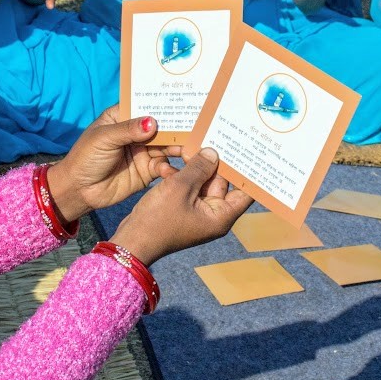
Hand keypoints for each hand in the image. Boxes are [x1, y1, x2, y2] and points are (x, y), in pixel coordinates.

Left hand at [46, 108, 181, 222]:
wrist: (79, 190)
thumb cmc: (85, 158)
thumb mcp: (103, 139)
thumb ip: (128, 130)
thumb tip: (153, 122)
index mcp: (122, 117)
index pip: (146, 106)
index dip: (163, 104)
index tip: (183, 100)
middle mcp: (136, 132)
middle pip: (161, 127)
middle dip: (176, 127)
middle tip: (195, 128)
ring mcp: (143, 151)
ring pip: (166, 146)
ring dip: (177, 147)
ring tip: (189, 149)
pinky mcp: (147, 171)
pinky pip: (163, 166)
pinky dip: (170, 167)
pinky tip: (171, 170)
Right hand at [108, 149, 253, 265]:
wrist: (132, 240)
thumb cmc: (158, 219)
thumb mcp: (180, 187)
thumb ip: (199, 168)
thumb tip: (213, 153)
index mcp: (221, 216)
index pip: (245, 192)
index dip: (247, 172)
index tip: (249, 152)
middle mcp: (213, 215)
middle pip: (221, 182)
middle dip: (212, 162)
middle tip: (209, 139)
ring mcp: (197, 212)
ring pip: (201, 182)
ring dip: (191, 168)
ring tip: (182, 152)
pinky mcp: (182, 208)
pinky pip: (187, 188)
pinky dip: (179, 177)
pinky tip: (164, 167)